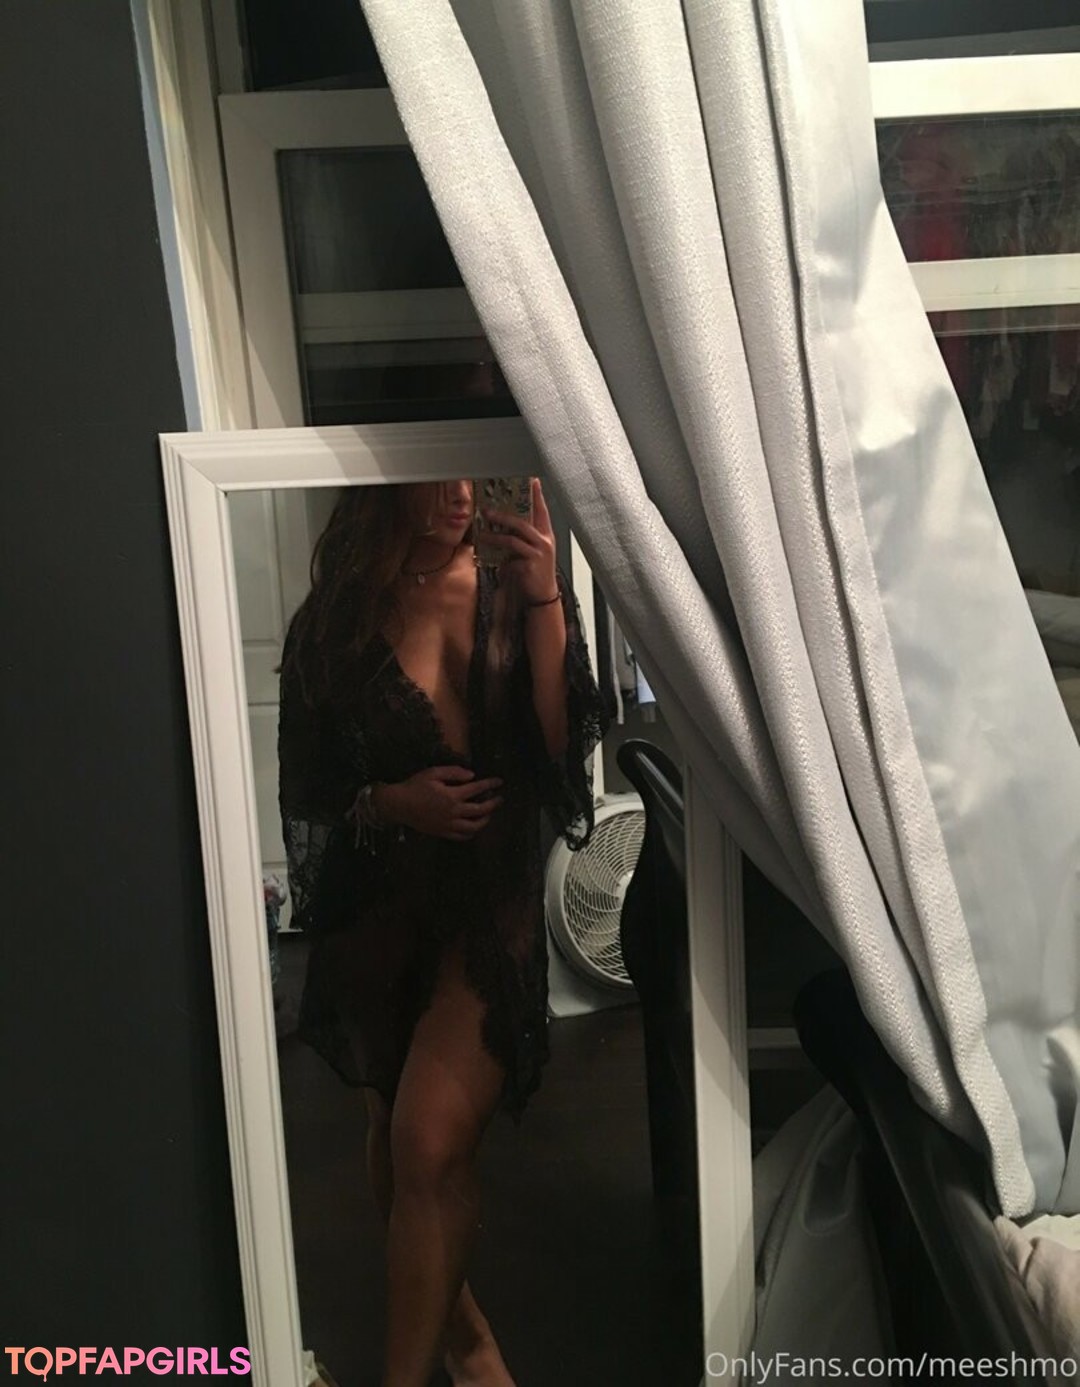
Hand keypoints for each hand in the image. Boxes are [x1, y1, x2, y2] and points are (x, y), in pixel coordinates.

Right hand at [375, 766, 503, 841]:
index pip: (477, 789)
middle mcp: (453, 812)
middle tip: (500, 799)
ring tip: (489, 815)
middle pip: (480, 810)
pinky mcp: (443, 833)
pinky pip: (461, 837)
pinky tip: (474, 828)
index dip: (490, 784)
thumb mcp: (433, 773)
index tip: (500, 782)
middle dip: (493, 804)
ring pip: (473, 827)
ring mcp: (449, 825)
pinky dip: (471, 833)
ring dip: (484, 821)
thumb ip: (453, 772)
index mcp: (452, 795)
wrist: (399, 805)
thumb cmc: (415, 786)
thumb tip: (471, 775)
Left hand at [479, 477, 558, 603]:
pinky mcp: (531, 563)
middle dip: (503, 514)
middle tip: (487, 509)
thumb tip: (501, 528)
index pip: (542, 510)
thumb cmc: (536, 572)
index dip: (537, 494)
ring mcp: (539, 552)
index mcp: (546, 535)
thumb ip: (522, 539)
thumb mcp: (531, 552)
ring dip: (496, 532)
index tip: (531, 480)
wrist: (543, 594)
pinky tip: (489, 549)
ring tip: (483, 529)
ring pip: (514, 536)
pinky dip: (499, 550)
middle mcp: (545, 541)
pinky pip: (511, 553)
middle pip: (523, 520)